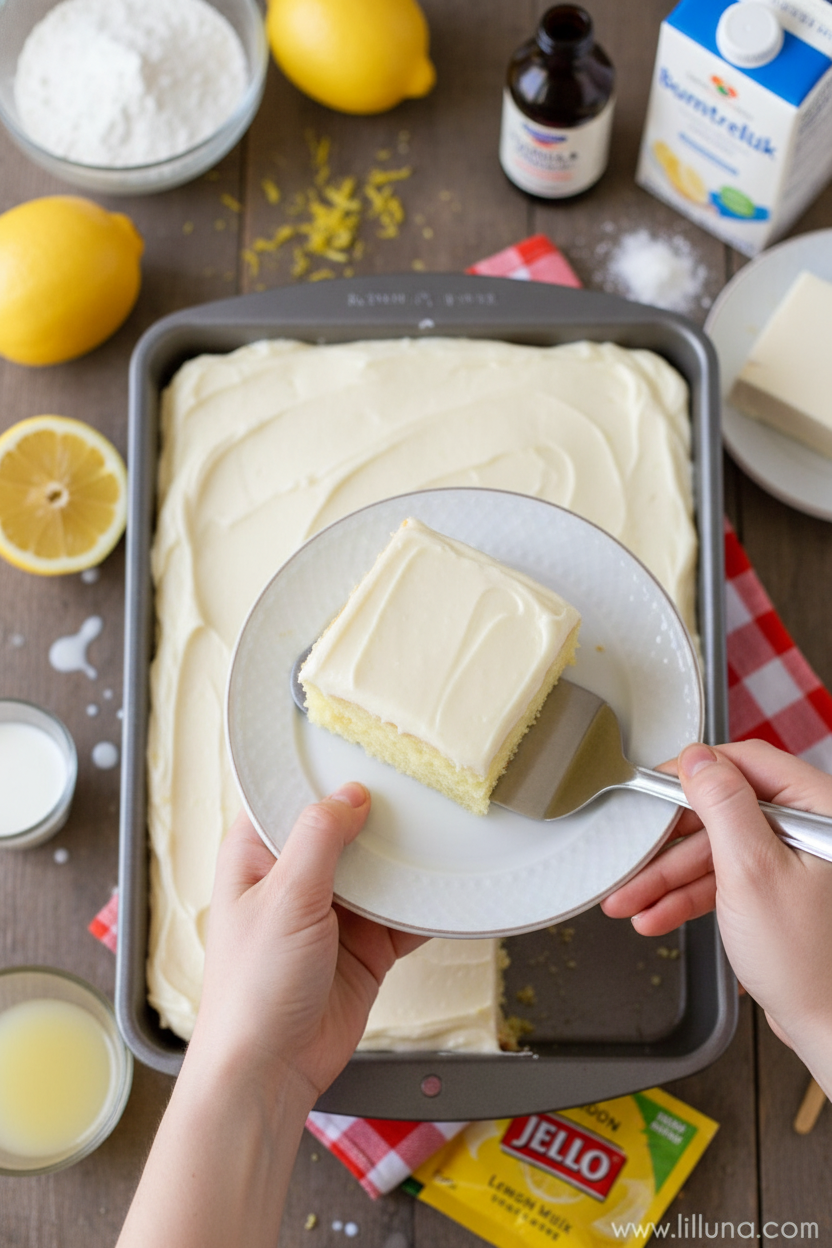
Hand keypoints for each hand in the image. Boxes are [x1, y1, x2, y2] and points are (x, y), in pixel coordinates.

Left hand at [191, 783, 422, 1104]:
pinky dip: (426, 905)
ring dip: (407, 858)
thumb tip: (350, 793)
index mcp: (258, 855)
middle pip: (345, 829)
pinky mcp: (365, 946)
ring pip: (380, 870)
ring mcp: (333, 912)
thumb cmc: (252, 989)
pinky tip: (451, 885)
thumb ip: (318, 839)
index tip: (363, 745)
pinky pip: (404, 915)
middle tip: (421, 779)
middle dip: (380, 812)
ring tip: (444, 823)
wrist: (270, 1072)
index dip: (324, 773)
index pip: (290, 796)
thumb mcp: (284, 898)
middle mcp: (296, 878)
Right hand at [602, 740, 831, 1089]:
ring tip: (627, 900)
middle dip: (669, 843)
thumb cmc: (808, 960)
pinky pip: (727, 882)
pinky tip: (655, 916)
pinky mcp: (779, 895)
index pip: (746, 764)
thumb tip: (696, 759)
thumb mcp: (751, 871)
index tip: (653, 786)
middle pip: (724, 812)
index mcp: (817, 809)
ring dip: (668, 878)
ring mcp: (793, 864)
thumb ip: (722, 806)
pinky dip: (690, 898)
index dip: (694, 774)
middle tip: (629, 854)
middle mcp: (808, 830)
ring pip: (718, 852)